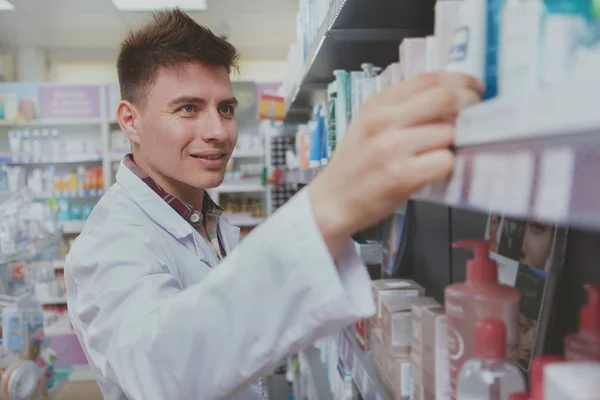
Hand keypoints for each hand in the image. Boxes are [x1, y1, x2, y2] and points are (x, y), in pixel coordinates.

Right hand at [309, 72, 483, 256]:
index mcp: (377, 105)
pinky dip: (447, 166)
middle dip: (469, 104)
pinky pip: (444, 161)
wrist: (333, 201)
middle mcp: (383, 122)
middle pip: (444, 98)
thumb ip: (401, 107)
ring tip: (444, 151)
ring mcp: (392, 148)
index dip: (460, 80)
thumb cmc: (355, 165)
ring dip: (456, 142)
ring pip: (449, 132)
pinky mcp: (402, 176)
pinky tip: (435, 169)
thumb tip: (448, 96)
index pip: (428, 79)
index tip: (474, 88)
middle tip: (478, 114)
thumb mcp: (368, 124)